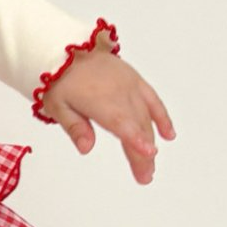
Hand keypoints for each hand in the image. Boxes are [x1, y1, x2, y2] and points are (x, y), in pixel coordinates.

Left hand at [38, 49, 175, 184]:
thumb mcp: (57, 105)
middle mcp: (120, 92)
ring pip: (145, 117)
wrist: (66, 49)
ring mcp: (130, 86)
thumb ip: (74, 127)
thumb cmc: (59, 80)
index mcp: (99, 100)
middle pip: (136, 126)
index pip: (121, 123)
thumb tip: (86, 148)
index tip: (149, 154)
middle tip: (145, 177)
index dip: (135, 139)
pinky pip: (153, 99)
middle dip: (142, 153)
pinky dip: (162, 117)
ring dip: (151, 141)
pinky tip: (169, 135)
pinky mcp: (135, 81)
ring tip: (150, 165)